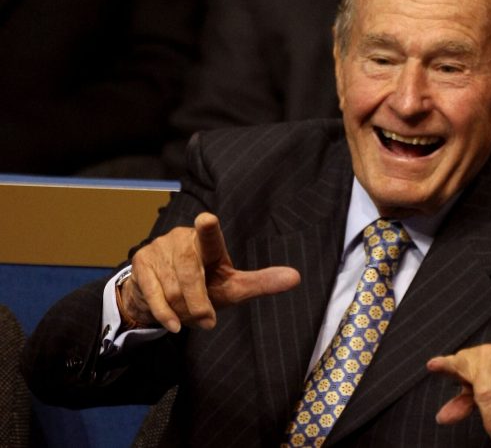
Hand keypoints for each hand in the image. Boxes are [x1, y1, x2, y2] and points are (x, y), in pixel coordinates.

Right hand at [118, 212, 300, 331]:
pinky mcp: (141, 263)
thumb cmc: (205, 287)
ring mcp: (159, 249)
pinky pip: (154, 294)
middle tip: (207, 322)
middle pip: (190, 275)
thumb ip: (261, 282)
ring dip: (183, 310)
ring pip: (172, 288)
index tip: (207, 220)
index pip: (210, 236)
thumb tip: (296, 277)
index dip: (208, 229)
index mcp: (208, 243)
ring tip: (189, 314)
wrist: (161, 296)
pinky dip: (166, 314)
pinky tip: (174, 324)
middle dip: (199, 302)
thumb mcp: (234, 287)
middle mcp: (182, 239)